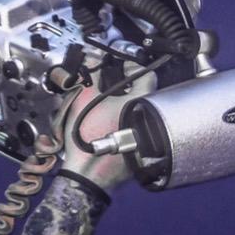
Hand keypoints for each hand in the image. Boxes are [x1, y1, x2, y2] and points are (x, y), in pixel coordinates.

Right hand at [55, 70, 157, 193]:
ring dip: (128, 102)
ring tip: (111, 100)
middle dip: (129, 84)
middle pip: (145, 91)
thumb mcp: (85, 100)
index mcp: (141, 102)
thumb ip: (91, 75)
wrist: (88, 174)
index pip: (146, 74)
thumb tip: (92, 59)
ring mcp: (148, 133)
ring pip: (142, 108)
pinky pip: (139, 124)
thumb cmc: (87, 140)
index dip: (132, 66)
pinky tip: (113, 120)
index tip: (122, 65)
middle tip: (113, 81)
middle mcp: (149, 117)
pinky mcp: (143, 147)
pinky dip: (128, 118)